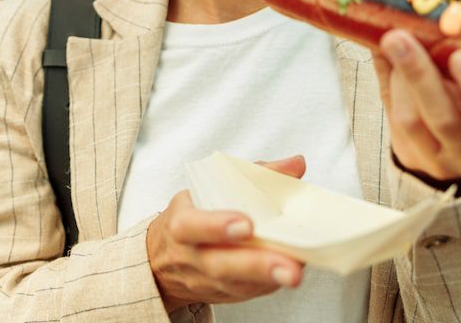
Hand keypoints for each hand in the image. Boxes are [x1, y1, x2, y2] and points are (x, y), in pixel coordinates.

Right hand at [147, 155, 306, 311]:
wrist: (164, 256)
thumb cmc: (194, 213)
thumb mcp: (208, 188)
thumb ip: (253, 175)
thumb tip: (296, 164)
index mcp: (182, 223)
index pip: (192, 226)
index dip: (217, 226)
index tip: (247, 225)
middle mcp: (191, 256)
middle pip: (221, 265)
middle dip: (257, 265)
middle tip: (289, 267)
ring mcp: (206, 280)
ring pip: (236, 285)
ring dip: (268, 280)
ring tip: (294, 273)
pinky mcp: (222, 295)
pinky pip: (248, 292)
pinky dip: (269, 283)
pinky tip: (286, 272)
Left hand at [373, 30, 460, 180]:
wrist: (454, 157)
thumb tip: (435, 9)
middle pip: (445, 120)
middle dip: (420, 76)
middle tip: (400, 37)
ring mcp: (438, 159)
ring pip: (411, 121)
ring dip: (397, 75)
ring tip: (390, 40)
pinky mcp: (409, 156)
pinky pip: (391, 119)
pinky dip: (387, 82)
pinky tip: (383, 54)